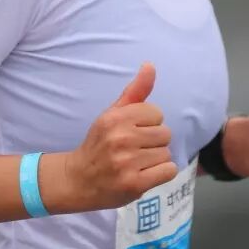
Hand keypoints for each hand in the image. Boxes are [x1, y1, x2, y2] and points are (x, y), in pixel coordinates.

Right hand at [63, 62, 176, 209]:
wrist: (79, 179)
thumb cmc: (99, 144)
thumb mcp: (112, 114)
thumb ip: (134, 92)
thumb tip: (150, 65)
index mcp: (115, 118)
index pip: (156, 113)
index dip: (148, 123)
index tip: (132, 131)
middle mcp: (120, 138)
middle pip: (165, 134)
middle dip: (154, 142)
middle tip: (134, 149)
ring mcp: (127, 162)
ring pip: (167, 153)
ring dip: (156, 159)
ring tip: (137, 162)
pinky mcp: (135, 183)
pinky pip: (169, 170)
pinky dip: (161, 173)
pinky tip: (144, 174)